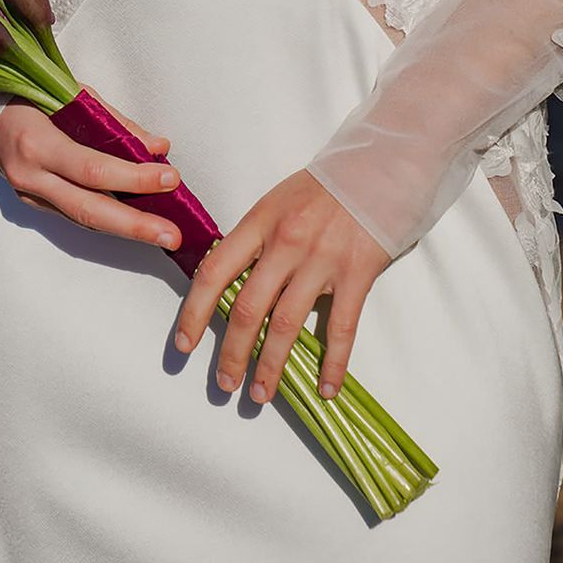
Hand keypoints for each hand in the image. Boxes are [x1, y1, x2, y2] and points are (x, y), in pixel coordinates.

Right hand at [0, 84, 183, 248]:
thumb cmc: (34, 94)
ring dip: (126, 228)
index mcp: (37, 142)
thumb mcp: (74, 95)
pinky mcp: (32, 203)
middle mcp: (29, 175)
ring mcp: (28, 194)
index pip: (93, 169)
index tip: (171, 179)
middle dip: (134, 226)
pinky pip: (74, 214)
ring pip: (82, 219)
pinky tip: (134, 222)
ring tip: (163, 234)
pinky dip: (106, 218)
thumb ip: (116, 124)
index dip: (134, 178)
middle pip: (88, 209)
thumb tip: (159, 148)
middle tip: (172, 236)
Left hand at [173, 170, 390, 402]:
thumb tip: (224, 280)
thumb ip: (252, 240)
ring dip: (270, 365)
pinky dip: (333, 363)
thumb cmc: (321, 188)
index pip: (214, 272)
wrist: (379, 167)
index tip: (184, 343)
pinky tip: (325, 390)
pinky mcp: (358, 273)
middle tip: (224, 383)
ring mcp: (322, 260)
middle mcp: (286, 243)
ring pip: (288, 324)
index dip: (195, 312)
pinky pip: (342, 328)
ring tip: (259, 395)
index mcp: (259, 223)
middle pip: (248, 308)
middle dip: (232, 353)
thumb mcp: (274, 202)